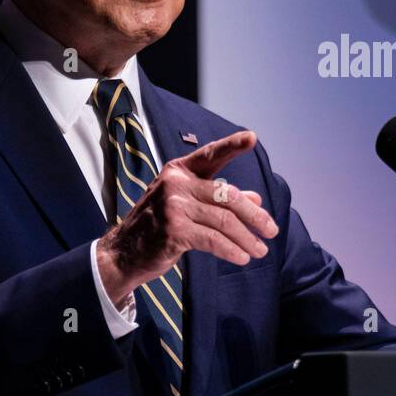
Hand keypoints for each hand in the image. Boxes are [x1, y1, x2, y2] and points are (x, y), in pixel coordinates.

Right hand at [95, 130, 278, 303]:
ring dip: (247, 238)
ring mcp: (173, 206)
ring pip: (224, 220)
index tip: (252, 138)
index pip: (211, 155)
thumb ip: (219, 200)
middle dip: (255, 215)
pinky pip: (213, 240)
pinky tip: (242, 258)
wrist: (123, 253)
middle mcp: (176, 183)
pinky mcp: (174, 231)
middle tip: (272, 230)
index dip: (232, 146)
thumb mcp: (187, 205)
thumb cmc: (158, 226)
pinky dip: (232, 250)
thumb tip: (256, 199)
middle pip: (227, 195)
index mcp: (179, 171)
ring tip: (261, 250)